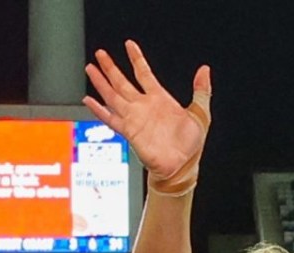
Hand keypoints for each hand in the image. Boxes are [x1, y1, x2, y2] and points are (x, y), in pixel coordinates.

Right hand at [83, 42, 209, 187]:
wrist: (182, 166)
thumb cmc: (190, 145)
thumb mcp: (201, 113)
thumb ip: (201, 90)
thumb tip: (204, 70)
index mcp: (160, 99)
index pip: (144, 73)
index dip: (136, 58)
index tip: (129, 45)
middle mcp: (143, 106)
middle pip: (122, 82)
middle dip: (110, 67)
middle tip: (100, 54)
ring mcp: (134, 118)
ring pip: (113, 95)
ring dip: (101, 83)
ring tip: (91, 69)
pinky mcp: (129, 132)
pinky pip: (110, 118)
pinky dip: (99, 110)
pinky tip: (89, 100)